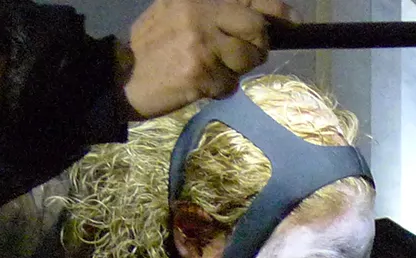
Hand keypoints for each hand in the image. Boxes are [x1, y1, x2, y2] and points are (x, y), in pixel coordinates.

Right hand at [122, 0, 289, 119]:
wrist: (122, 76)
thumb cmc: (155, 46)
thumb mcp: (178, 12)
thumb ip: (214, 11)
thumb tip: (260, 18)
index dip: (277, 9)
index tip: (294, 20)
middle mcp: (200, 14)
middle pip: (257, 28)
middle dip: (257, 46)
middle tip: (244, 55)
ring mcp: (201, 43)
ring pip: (247, 59)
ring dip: (236, 71)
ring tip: (213, 70)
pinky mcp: (200, 73)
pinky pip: (230, 85)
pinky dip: (220, 90)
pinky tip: (200, 84)